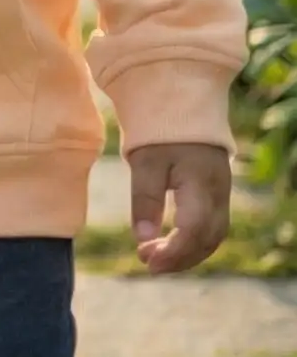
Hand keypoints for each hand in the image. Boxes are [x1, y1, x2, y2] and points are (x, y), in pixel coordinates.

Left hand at [129, 141, 231, 272]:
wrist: (181, 102)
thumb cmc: (160, 130)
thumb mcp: (145, 161)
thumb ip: (145, 199)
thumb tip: (142, 239)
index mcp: (202, 186)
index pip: (193, 232)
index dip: (173, 252)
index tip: (147, 261)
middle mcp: (219, 195)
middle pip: (206, 240)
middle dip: (178, 257)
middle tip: (146, 262)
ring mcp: (222, 195)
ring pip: (211, 237)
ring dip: (185, 252)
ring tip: (153, 257)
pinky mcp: (217, 193)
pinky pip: (211, 227)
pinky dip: (192, 241)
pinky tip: (169, 242)